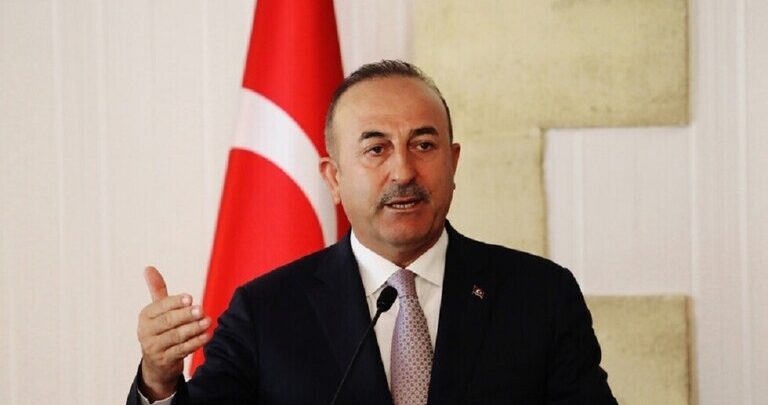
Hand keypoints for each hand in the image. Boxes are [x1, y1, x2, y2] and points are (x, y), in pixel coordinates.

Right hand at [137, 266, 210, 400]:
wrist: (157, 363)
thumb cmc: (161, 330)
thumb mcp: (157, 310)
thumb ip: (157, 289)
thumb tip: (148, 267)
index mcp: (145, 316)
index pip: (160, 306)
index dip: (175, 302)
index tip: (189, 298)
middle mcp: (146, 332)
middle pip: (168, 322)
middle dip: (185, 315)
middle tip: (201, 309)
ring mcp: (154, 348)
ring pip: (176, 336)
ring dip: (193, 329)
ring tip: (208, 321)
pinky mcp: (164, 360)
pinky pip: (181, 350)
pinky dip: (195, 343)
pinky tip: (206, 335)